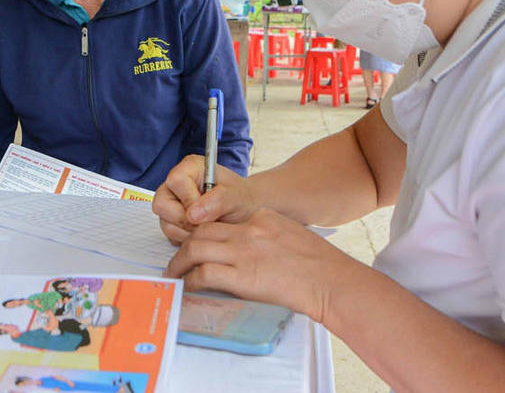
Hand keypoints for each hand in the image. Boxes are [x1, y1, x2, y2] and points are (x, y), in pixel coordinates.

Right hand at [153, 155, 256, 244]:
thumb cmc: (240, 199)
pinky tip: (203, 234)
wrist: (244, 215)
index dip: (188, 199)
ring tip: (210, 228)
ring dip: (188, 232)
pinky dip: (187, 240)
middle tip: (208, 224)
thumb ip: (218, 200)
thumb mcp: (236, 197)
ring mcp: (171, 204)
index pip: (176, 180)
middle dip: (186, 220)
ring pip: (165, 223)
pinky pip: (170, 235)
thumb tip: (193, 214)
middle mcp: (176, 185)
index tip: (205, 213)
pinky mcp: (171, 222)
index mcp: (190, 167)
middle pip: (162, 204)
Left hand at [163, 208, 341, 322]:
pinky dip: (190, 280)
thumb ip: (266, 234)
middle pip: (202, 230)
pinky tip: (187, 287)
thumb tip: (249, 249)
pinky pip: (204, 274)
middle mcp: (248, 230)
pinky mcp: (242, 276)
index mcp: (260, 217)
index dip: (203, 232)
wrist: (330, 281)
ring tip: (174, 274)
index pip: (221, 220)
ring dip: (179, 262)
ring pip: (195, 248)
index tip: (196, 244)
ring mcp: (243, 252)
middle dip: (184, 244)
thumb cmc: (319, 264)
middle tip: (178, 259)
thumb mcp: (289, 233)